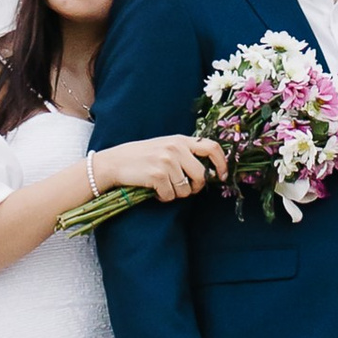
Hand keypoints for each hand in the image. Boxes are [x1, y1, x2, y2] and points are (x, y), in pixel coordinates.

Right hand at [97, 133, 226, 204]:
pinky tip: (155, 190)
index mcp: (180, 139)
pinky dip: (163, 198)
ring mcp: (166, 161)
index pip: (212, 147)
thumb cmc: (143, 157)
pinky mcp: (157, 175)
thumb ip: (186, 153)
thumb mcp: (166, 147)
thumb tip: (209, 171)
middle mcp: (175, 148)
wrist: (115, 162)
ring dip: (176, 194)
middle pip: (201, 175)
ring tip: (164, 187)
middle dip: (195, 188)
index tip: (222, 176)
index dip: (222, 163)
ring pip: (186, 189)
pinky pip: (171, 196)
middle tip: (184, 189)